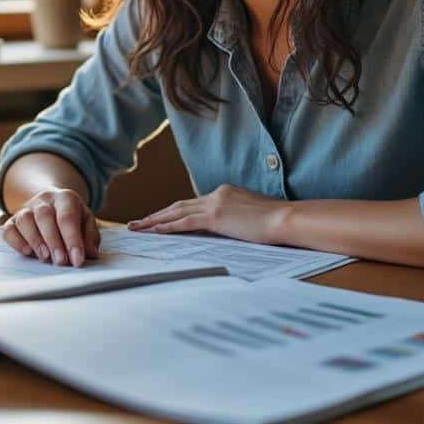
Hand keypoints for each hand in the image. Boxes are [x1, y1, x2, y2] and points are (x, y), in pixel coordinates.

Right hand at [2, 188, 99, 266]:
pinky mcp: (12, 221)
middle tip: (61, 262)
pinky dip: (16, 242)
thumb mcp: (86, 223)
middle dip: (53, 241)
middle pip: (44, 216)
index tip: (77, 260)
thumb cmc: (71, 218)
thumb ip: (90, 237)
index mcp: (65, 198)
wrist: (50, 204)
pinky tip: (27, 252)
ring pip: (24, 220)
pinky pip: (9, 230)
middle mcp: (44, 200)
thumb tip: (88, 253)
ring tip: (45, 258)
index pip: (67, 217)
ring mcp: (25, 209)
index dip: (72, 239)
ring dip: (35, 241)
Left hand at [128, 184, 288, 243]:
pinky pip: (183, 222)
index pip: (194, 204)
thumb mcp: (252, 217)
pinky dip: (166, 226)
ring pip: (176, 212)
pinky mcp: (214, 216)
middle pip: (180, 205)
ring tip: (138, 227)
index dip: (176, 212)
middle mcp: (217, 194)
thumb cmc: (277, 222)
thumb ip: (236, 219)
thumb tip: (229, 230)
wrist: (285, 218)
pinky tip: (154, 231)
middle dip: (158, 214)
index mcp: (226, 193)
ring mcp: (215, 203)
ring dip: (155, 220)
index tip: (162, 218)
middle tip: (140, 222)